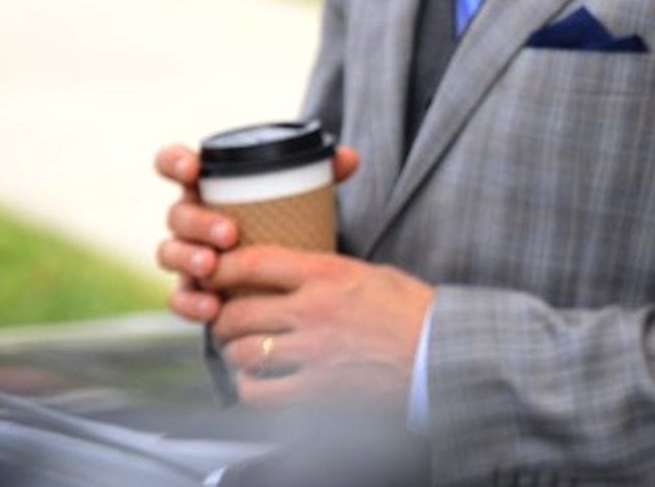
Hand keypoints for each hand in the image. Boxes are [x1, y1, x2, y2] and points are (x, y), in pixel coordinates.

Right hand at [152, 141, 358, 324]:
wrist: (285, 270)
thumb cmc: (285, 218)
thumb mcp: (302, 194)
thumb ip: (322, 172)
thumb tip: (349, 157)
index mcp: (206, 186)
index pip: (173, 164)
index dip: (175, 161)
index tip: (193, 169)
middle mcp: (190, 218)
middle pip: (177, 215)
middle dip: (198, 223)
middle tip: (229, 233)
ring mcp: (186, 254)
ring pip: (170, 253)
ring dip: (188, 259)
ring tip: (213, 267)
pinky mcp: (191, 289)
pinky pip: (179, 297)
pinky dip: (191, 302)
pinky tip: (212, 307)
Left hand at [206, 248, 431, 408]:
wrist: (442, 352)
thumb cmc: (414, 312)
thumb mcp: (369, 273)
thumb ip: (325, 273)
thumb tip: (291, 275)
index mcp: (327, 273)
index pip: (254, 262)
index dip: (222, 268)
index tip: (213, 273)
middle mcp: (313, 310)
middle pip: (236, 311)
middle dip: (222, 318)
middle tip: (225, 320)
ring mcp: (313, 352)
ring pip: (242, 352)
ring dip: (235, 353)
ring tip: (242, 351)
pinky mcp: (317, 389)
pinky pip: (259, 392)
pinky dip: (250, 388)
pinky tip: (257, 383)